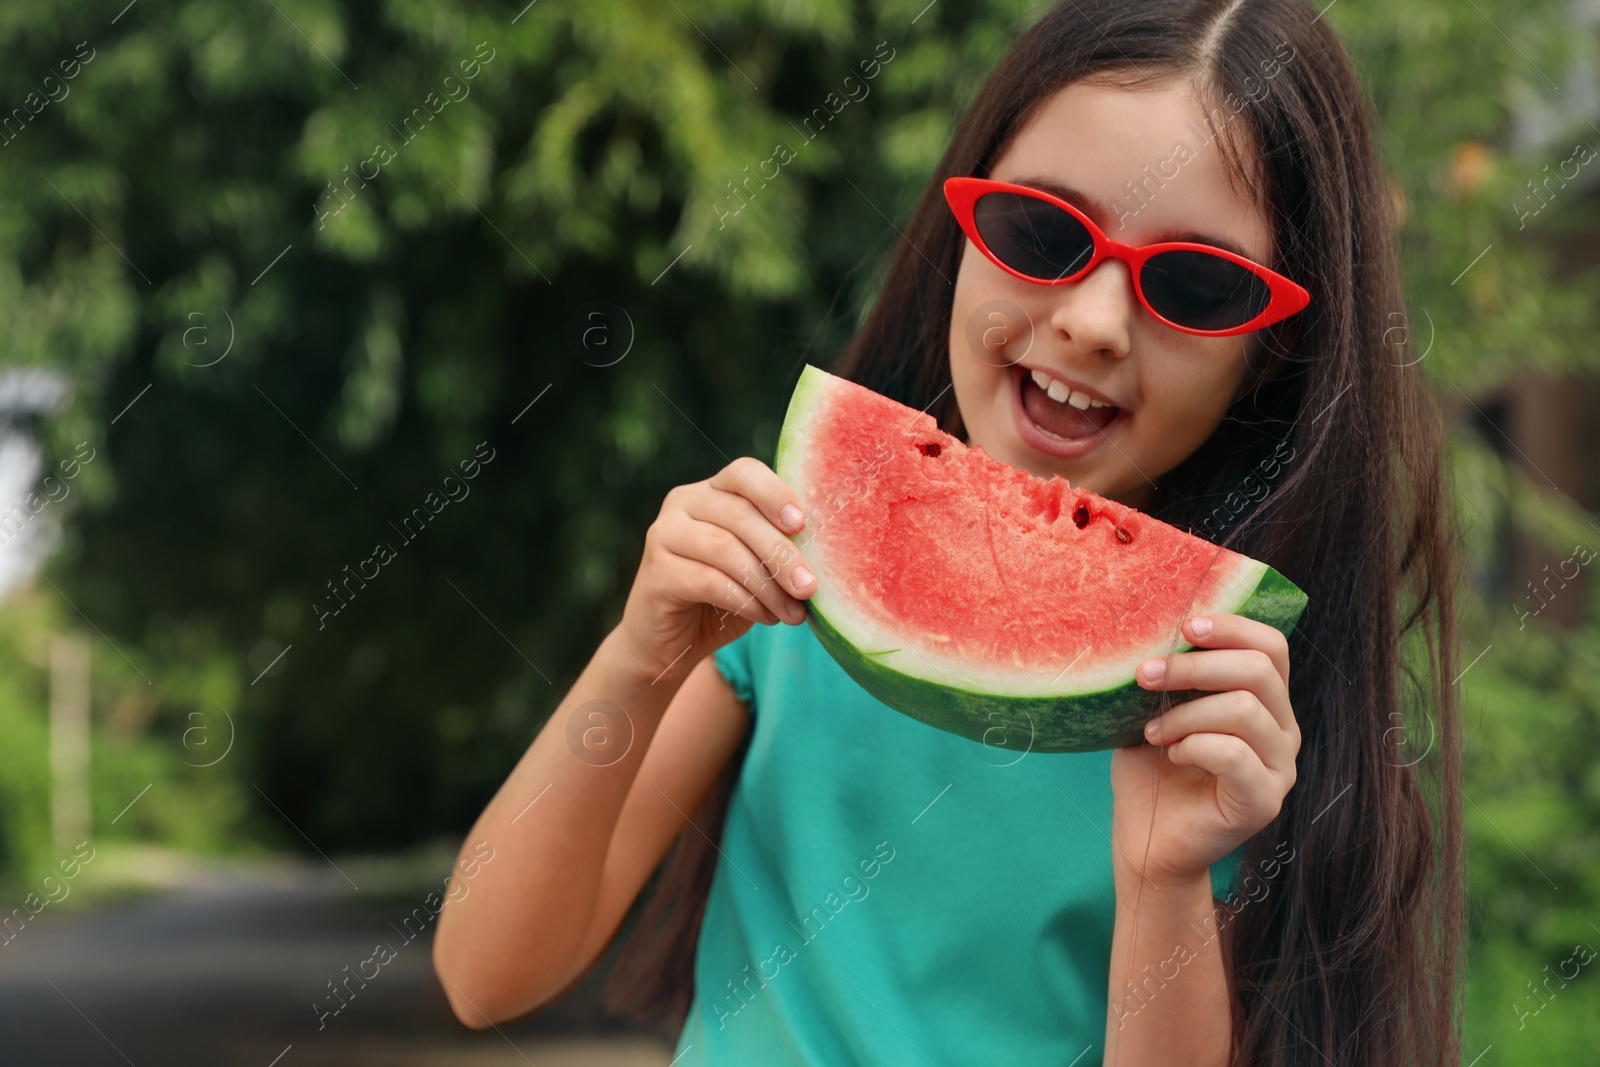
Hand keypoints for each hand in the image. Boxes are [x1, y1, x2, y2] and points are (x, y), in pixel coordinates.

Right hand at [614, 456, 815, 684]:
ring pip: (726, 549)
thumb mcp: (755, 565)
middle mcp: (683, 502)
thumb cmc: (722, 598)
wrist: (670, 642)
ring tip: (794, 612)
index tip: (802, 523)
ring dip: (768, 584)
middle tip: (810, 586)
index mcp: (712, 490)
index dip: (775, 493)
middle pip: (740, 514)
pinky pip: (709, 581)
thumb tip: (828, 555)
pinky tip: (767, 617)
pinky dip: (746, 601)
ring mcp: (664, 534)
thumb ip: (778, 547)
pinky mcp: (656, 572)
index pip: (744, 473)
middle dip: (781, 552)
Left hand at [1109, 613, 1298, 890]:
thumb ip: (1167, 675)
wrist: (1148, 841)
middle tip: (1145, 676)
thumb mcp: (1157, 710)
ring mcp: (1280, 767)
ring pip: (1244, 709)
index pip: (1270, 647)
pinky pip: (1235, 754)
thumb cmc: (1152, 771)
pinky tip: (1171, 755)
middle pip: (1258, 670)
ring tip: (1152, 730)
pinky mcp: (1264, 801)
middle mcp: (1282, 730)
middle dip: (1194, 665)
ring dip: (1185, 713)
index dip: (1232, 626)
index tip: (1184, 625)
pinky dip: (1194, 745)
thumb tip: (1149, 628)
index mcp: (1265, 702)